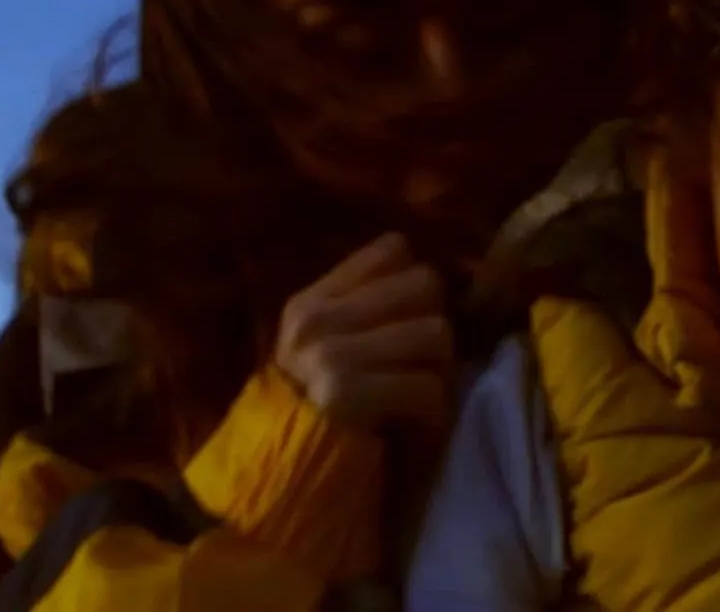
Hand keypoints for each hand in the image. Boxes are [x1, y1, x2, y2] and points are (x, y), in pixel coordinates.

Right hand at [273, 232, 454, 428]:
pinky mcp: (347, 395)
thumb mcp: (319, 346)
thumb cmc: (310, 408)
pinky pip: (427, 385)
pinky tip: (417, 418)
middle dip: (435, 319)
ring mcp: (330, 356)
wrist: (279, 470)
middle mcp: (317, 321)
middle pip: (424, 283)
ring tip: (421, 386)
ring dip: (440, 367)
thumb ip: (361, 305)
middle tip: (425, 355)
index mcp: (310, 301)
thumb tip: (428, 273)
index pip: (392, 249)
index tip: (415, 313)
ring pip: (435, 331)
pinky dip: (433, 407)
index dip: (416, 279)